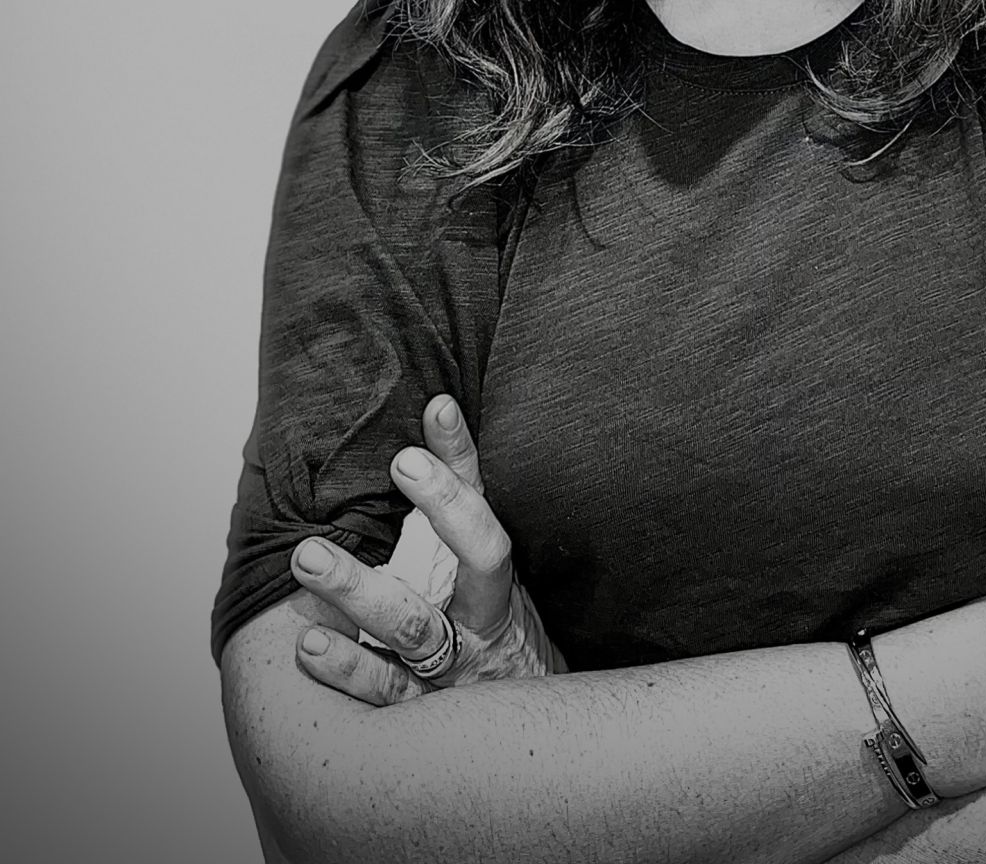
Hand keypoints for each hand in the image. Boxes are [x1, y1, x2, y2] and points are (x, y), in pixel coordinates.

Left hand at [290, 395, 566, 706]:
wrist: (526, 728)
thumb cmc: (498, 627)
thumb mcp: (489, 564)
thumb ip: (464, 495)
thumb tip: (436, 409)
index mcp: (501, 582)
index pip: (486, 518)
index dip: (461, 475)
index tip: (427, 424)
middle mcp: (485, 625)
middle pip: (469, 564)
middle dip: (437, 509)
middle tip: (381, 476)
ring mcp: (456, 672)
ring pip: (414, 629)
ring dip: (358, 593)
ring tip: (307, 558)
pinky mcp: (425, 711)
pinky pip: (386, 692)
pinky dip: (348, 669)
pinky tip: (309, 644)